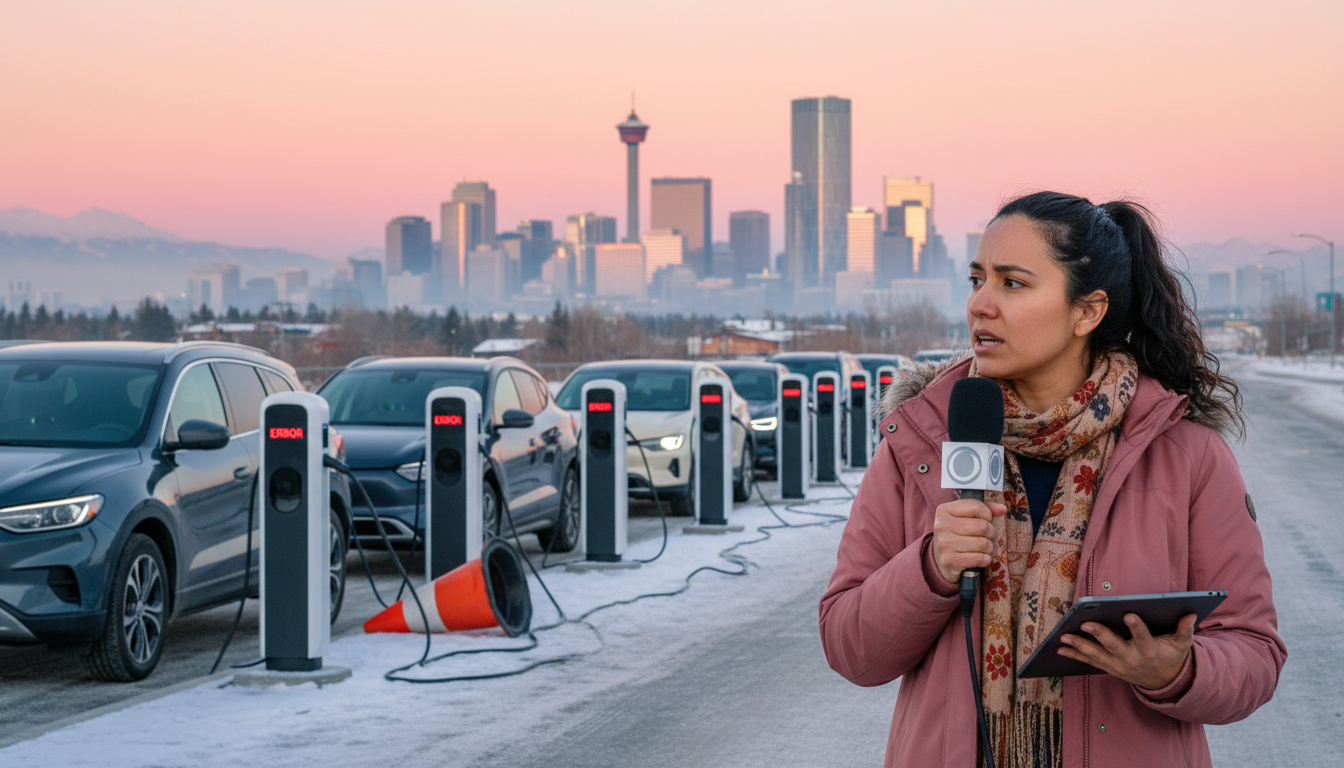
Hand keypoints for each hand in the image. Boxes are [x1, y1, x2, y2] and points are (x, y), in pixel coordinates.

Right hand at [931, 498, 1007, 584]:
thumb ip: (985, 509)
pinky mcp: (949, 561)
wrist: (941, 559)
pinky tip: (979, 558)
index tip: (984, 521)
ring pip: (983, 543)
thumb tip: (1002, 509)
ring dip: (988, 547)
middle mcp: (941, 525)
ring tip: (981, 548)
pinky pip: (980, 558)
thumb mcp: (967, 517)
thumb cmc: (958, 535)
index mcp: (944, 510)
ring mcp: (944, 544)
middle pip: (982, 526)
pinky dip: (985, 559)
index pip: (976, 507)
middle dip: (989, 532)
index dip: (987, 515)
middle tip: (985, 536)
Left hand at [1058, 613, 1195, 689]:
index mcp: (1150, 650)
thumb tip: (1192, 614)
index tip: (1129, 614)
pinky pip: (1090, 662)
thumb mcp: (1182, 645)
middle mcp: (1132, 659)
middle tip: (1086, 623)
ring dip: (1079, 647)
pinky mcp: (1110, 668)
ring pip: (1097, 655)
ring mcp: (1119, 665)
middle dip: (1099, 634)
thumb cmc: (1171, 656)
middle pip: (1114, 646)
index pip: (1143, 636)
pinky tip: (1060, 649)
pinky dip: (1075, 656)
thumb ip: (1185, 630)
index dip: (1136, 626)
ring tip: (1064, 637)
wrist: (1164, 682)